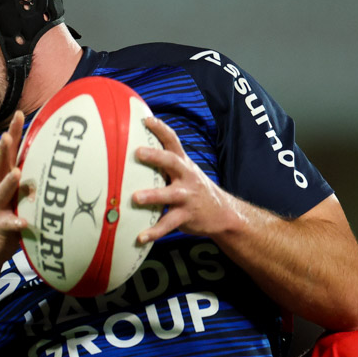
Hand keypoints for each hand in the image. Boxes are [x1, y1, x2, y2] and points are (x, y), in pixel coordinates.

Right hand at [0, 110, 27, 272]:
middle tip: (7, 134)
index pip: (9, 154)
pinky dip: (16, 222)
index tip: (20, 114)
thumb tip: (54, 168)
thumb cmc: (8, 221)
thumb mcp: (18, 199)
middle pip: (0, 166)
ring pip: (1, 192)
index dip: (13, 134)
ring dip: (9, 183)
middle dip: (3, 150)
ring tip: (17, 173)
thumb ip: (30, 184)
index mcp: (4, 182)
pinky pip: (8, 224)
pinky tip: (24, 222)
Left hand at [132, 116, 240, 243]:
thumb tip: (134, 149)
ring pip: (170, 194)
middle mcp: (186, 177)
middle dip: (156, 156)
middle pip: (172, 162)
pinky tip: (140, 236)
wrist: (222, 213)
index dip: (161, 129)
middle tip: (138, 152)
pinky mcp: (186, 216)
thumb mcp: (185, 172)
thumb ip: (165, 164)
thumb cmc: (194, 189)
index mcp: (183, 164)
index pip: (173, 141)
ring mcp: (187, 197)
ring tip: (135, 197)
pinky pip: (169, 224)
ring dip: (153, 195)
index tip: (146, 120)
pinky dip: (154, 231)